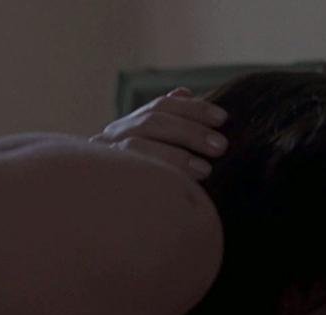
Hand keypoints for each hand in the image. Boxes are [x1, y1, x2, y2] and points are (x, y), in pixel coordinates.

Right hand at [91, 87, 228, 178]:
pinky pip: (128, 177)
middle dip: (190, 132)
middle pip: (152, 122)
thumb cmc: (144, 175)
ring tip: (205, 170)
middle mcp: (113, 135)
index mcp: (130, 123)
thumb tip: (185, 92)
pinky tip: (179, 188)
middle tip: (221, 146)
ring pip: (136, 147)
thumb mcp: (156, 145)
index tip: (223, 118)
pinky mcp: (103, 182)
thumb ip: (171, 122)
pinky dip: (155, 177)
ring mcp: (105, 158)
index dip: (193, 109)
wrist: (102, 212)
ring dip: (175, 156)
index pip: (161, 106)